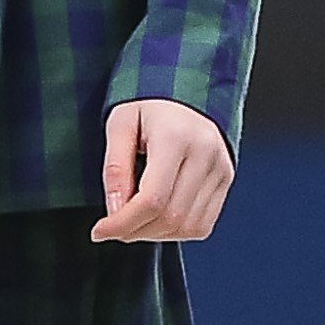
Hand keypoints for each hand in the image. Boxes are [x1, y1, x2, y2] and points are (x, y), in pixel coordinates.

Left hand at [90, 100, 233, 242]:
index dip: (122, 223)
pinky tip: (156, 217)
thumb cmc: (147, 106)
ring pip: (187, 226)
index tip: (99, 231)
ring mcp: (220, 169)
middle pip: (170, 217)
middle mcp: (206, 154)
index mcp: (177, 137)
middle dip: (134, 231)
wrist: (185, 91)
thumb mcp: (120, 124)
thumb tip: (114, 212)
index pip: (152, 199)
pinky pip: (201, 225)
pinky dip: (174, 231)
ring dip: (154, 234)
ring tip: (133, 219)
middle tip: (112, 226)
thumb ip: (115, 167)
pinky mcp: (225, 181)